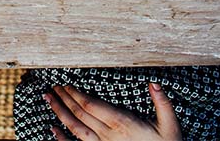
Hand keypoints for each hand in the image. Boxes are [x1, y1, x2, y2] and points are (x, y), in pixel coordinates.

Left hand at [45, 83, 180, 140]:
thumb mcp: (170, 126)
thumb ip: (162, 104)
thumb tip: (154, 83)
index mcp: (122, 123)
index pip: (91, 105)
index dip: (75, 94)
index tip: (66, 84)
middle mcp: (108, 135)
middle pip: (80, 114)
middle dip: (64, 98)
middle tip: (53, 87)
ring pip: (75, 128)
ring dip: (59, 113)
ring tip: (48, 99)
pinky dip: (61, 139)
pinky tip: (52, 130)